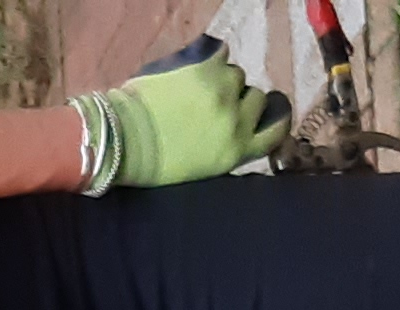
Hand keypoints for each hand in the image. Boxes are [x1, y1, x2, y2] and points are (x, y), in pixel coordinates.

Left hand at [74, 39, 292, 193]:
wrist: (123, 141)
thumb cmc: (155, 162)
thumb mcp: (204, 166)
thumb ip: (228, 145)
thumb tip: (238, 125)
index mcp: (237, 150)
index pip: (276, 129)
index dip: (271, 117)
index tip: (261, 112)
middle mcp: (237, 120)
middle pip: (256, 97)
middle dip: (238, 98)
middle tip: (213, 102)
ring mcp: (222, 92)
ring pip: (235, 74)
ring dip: (220, 78)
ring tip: (196, 86)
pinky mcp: (203, 69)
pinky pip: (220, 52)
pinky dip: (210, 56)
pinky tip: (194, 66)